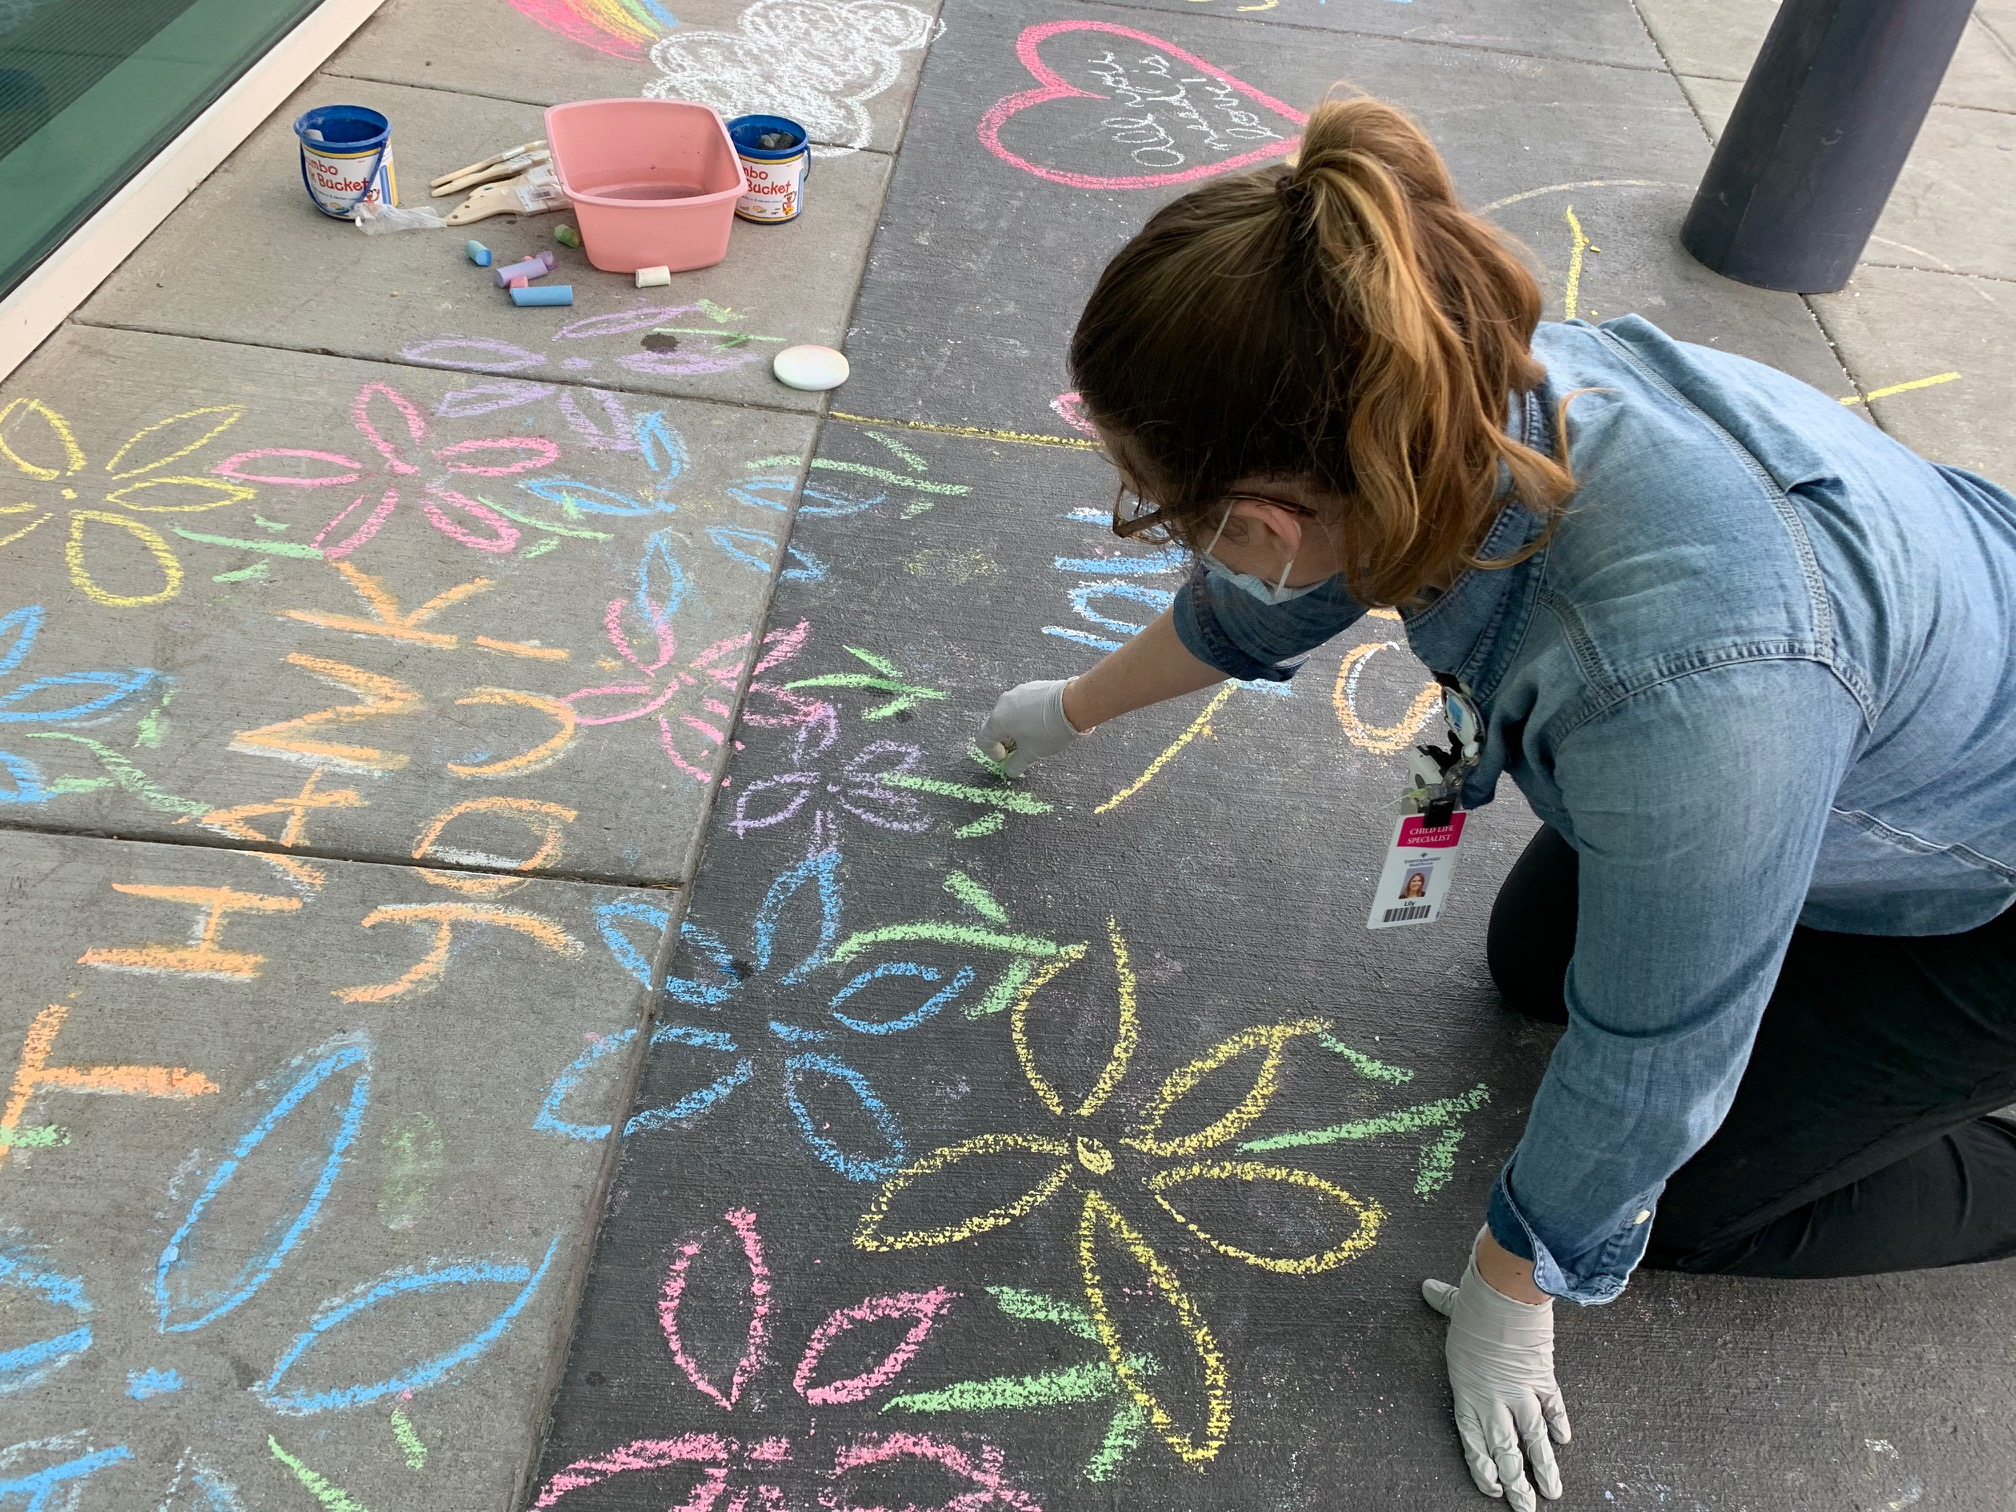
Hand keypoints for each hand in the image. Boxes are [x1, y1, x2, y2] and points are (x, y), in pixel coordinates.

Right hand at [977, 679, 1080, 777]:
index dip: (993, 753)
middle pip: (997, 726)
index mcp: (998, 720)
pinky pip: (1024, 704)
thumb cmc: (1049, 731)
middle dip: (1006, 741)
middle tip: (1022, 750)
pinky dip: (1028, 715)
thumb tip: (1010, 769)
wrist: (1074, 705)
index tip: (1007, 758)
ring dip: (1018, 728)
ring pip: (1011, 714)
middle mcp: (1003, 703)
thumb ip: (1016, 764)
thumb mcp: (1031, 754)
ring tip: (1036, 736)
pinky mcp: (1032, 687)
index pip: (984, 740)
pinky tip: (1044, 722)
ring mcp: (1018, 692)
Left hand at [1423, 1243, 1570, 1510]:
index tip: (1492, 1490)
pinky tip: (1565, 1443)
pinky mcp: (1544, 1377)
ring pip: (1533, 1441)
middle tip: (1524, 1508)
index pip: (1472, 1439)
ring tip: (1551, 1494)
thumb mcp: (1452, 1307)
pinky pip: (1554, 1408)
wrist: (1505, 1292)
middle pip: (1504, 1451)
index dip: (1482, 1467)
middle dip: (1516, 1484)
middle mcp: (1492, 1397)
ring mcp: (1521, 1391)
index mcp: (1466, 1387)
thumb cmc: (1474, 1301)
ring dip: (1543, 1469)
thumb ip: (1441, 1302)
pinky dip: (1560, 1425)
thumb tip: (1425, 1287)